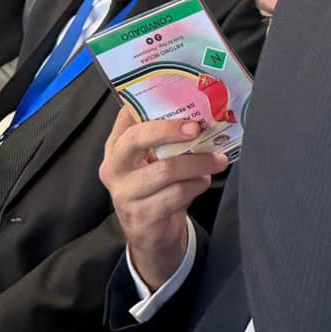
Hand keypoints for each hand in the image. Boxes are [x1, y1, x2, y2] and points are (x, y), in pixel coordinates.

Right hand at [100, 107, 227, 288]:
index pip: (126, 116)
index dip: (152, 103)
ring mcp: (124, 193)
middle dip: (171, 130)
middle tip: (198, 128)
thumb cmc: (158, 187)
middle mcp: (113, 167)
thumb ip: (167, 139)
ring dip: (198, 163)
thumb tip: (202, 111)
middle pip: (138, 139)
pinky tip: (203, 182)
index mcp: (116, 146)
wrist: (152, 234)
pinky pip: (176, 194)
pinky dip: (196, 185)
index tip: (181, 97)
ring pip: (166, 169)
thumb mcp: (156, 160)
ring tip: (217, 161)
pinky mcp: (141, 216)